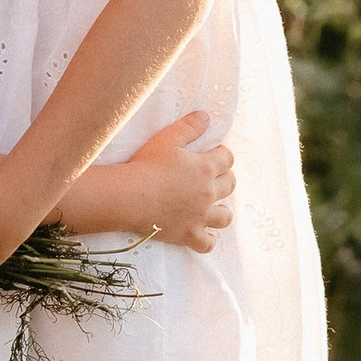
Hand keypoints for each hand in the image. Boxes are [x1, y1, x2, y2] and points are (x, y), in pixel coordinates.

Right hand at [123, 111, 236, 250]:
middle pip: (230, 185)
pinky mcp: (188, 234)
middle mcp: (208, 193)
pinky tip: (204, 236)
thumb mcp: (168, 138)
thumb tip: (206, 116)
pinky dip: (208, 240)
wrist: (131, 197)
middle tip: (214, 177)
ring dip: (223, 210)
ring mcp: (200, 216)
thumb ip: (190, 127)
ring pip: (225, 216)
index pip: (227, 159)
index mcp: (205, 168)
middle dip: (226, 178)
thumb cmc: (147, 165)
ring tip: (215, 207)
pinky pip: (207, 243)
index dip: (222, 154)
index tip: (215, 153)